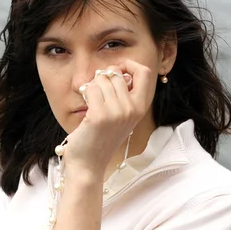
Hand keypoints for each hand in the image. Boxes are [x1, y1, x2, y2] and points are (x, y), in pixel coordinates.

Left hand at [63, 60, 152, 176]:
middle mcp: (132, 109)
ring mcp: (117, 112)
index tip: (117, 71)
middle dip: (103, 77)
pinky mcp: (99, 116)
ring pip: (102, 78)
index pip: (145, 72)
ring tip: (92, 104)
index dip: (129, 65)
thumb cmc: (101, 138)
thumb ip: (125, 94)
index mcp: (141, 108)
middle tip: (97, 94)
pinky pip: (90, 88)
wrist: (89, 164)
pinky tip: (86, 108)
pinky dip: (85, 94)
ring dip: (92, 87)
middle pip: (117, 73)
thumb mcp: (122, 116)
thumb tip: (119, 69)